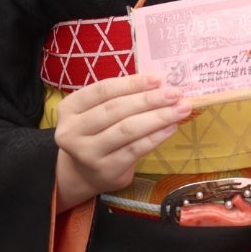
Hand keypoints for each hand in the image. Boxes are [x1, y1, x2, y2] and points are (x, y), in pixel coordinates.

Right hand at [54, 74, 192, 211]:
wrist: (83, 173)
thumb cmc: (97, 131)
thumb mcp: (96, 110)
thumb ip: (120, 97)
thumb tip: (159, 84)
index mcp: (69, 108)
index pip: (103, 90)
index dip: (131, 83)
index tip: (158, 78)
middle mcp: (72, 131)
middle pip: (116, 109)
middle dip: (149, 100)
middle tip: (175, 93)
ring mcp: (87, 153)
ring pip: (127, 130)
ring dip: (158, 117)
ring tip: (180, 109)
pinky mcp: (106, 170)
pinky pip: (135, 150)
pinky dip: (156, 137)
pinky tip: (171, 127)